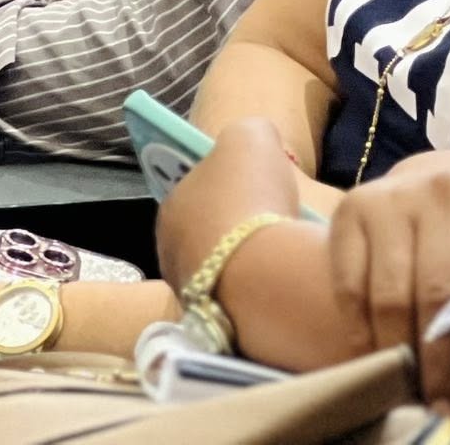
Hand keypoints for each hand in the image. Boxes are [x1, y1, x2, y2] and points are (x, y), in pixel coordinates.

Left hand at [157, 116, 302, 292]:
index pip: (199, 187)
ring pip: (223, 260)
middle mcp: (169, 250)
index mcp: (171, 205)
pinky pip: (238, 288)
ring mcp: (189, 288)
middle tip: (273, 214)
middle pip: (211, 226)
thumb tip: (256, 142)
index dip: (231, 182)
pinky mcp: (214, 318)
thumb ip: (249, 131)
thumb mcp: (251, 135)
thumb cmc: (249, 197)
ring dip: (247, 252)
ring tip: (280, 246)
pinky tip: (278, 272)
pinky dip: (256, 280)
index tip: (260, 184)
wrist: (261, 270)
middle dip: (238, 220)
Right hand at [328, 152, 449, 411]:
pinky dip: (360, 333)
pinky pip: (350, 288)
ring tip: (416, 396)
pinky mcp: (353, 212)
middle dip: (444, 358)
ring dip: (399, 355)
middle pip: (440, 286)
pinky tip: (380, 362)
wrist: (442, 178)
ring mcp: (397, 197)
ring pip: (389, 293)